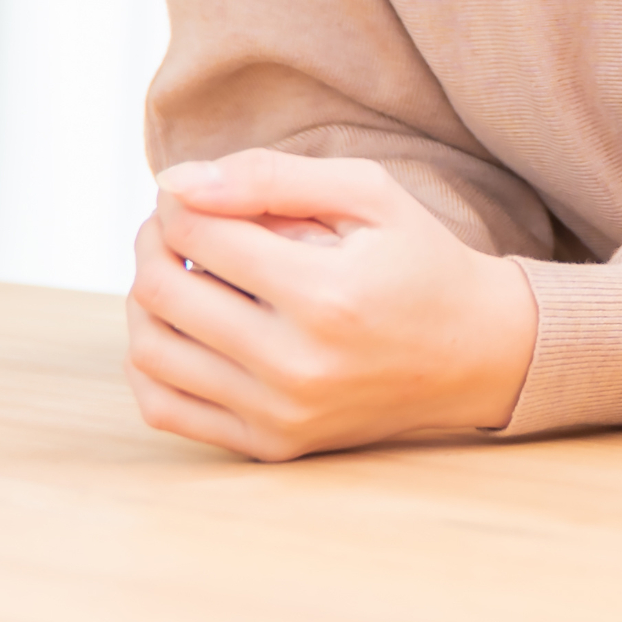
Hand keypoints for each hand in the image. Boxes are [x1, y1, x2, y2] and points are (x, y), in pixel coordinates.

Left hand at [123, 149, 536, 459]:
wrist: (476, 353)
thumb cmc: (419, 262)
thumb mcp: (369, 194)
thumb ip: (273, 177)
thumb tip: (178, 183)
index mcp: (326, 294)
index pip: (200, 233)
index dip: (179, 200)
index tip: (191, 190)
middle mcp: (297, 364)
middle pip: (164, 291)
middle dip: (152, 240)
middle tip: (173, 222)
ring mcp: (280, 413)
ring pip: (151, 351)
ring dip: (144, 299)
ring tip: (174, 269)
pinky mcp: (271, 445)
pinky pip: (167, 408)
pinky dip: (150, 363)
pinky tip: (179, 327)